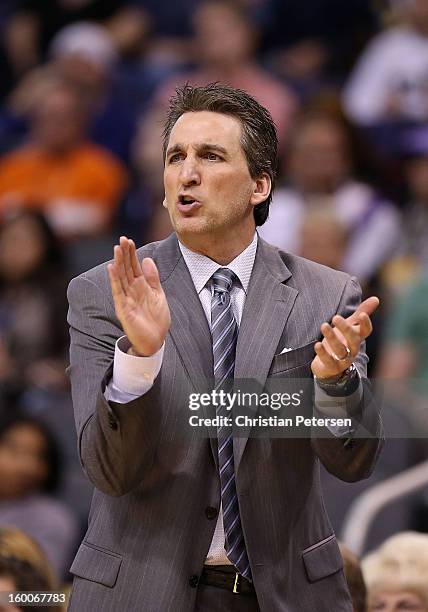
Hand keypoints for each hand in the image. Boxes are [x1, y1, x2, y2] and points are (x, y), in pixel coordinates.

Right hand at [107, 236, 170, 356]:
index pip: (134, 266)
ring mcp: (126, 299)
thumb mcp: (158, 295)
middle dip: (124, 254)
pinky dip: (114, 280)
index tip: (129, 240)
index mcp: (141, 287)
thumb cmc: (156, 320)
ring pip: (121, 278)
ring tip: (117, 249)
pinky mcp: (123, 309)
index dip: (132, 254)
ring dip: (118, 263)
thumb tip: (147, 259)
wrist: (155, 341)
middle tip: (122, 239)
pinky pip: (118, 292)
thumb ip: (153, 278)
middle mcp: (131, 291)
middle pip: (126, 269)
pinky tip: (112, 268)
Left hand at [311, 296, 378, 379]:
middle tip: (335, 317)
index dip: (365, 324)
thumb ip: (361, 312)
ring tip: (324, 326)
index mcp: (357, 337)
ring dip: (332, 338)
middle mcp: (352, 348)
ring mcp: (342, 359)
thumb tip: (376, 298)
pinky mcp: (331, 366)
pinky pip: (328, 360)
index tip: (362, 314)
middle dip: (345, 328)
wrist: (331, 367)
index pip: (366, 331)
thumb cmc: (342, 341)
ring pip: (340, 350)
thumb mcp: (350, 326)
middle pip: (353, 339)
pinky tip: (317, 344)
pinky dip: (322, 353)